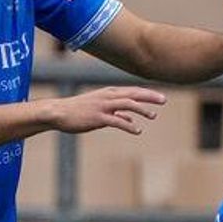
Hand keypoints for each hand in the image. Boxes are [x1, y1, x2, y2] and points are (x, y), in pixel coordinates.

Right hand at [47, 86, 166, 134]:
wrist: (59, 112)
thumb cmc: (80, 111)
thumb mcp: (100, 109)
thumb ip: (117, 113)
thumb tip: (131, 119)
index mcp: (109, 93)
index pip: (133, 91)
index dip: (148, 94)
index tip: (161, 97)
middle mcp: (108, 97)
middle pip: (133, 94)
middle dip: (150, 97)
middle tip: (164, 100)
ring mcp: (103, 106)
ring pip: (127, 104)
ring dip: (142, 110)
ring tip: (153, 116)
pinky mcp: (97, 117)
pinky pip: (116, 120)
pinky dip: (129, 125)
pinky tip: (137, 130)